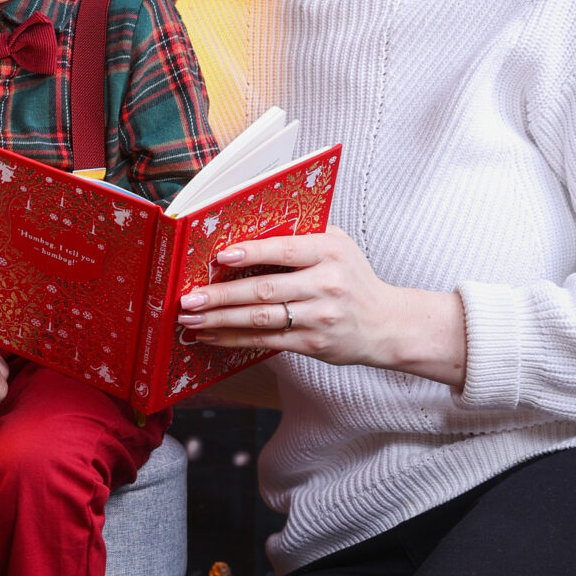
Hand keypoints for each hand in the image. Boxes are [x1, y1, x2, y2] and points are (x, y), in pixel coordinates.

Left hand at [177, 226, 467, 388]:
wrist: (387, 324)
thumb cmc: (352, 278)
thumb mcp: (337, 246)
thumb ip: (301, 236)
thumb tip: (245, 232)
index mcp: (330, 252)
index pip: (285, 250)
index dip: (251, 253)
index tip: (219, 256)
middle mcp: (326, 285)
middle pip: (264, 289)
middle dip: (220, 295)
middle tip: (188, 297)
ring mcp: (319, 317)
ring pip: (260, 319)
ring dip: (220, 319)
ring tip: (190, 318)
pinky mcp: (313, 344)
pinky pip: (266, 342)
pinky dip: (234, 338)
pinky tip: (211, 335)